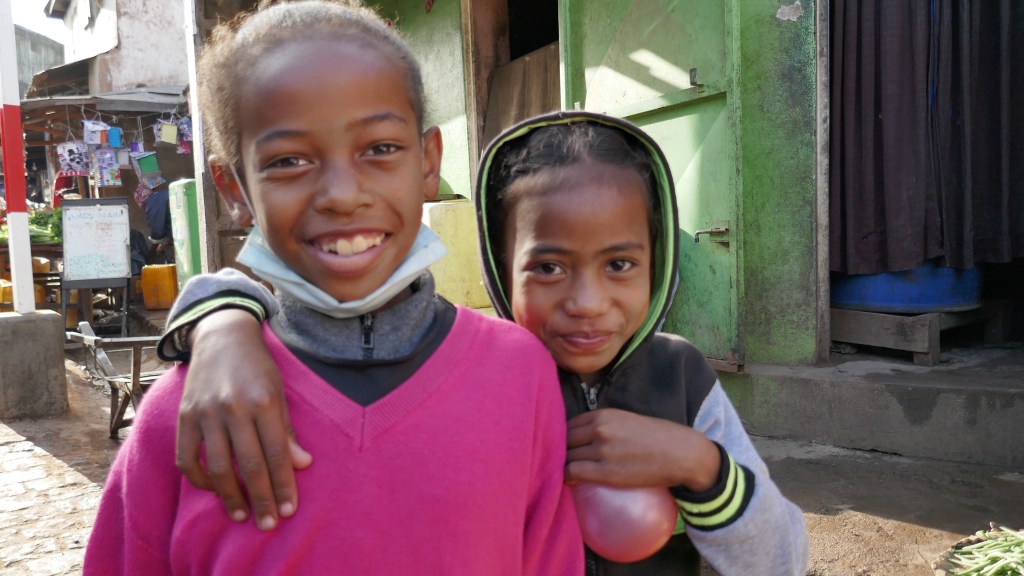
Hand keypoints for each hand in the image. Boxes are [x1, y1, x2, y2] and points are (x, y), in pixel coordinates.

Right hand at [175, 309, 311, 530]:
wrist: (222, 336)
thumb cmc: (258, 367)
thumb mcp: (280, 392)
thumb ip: (288, 431)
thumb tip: (302, 465)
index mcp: (264, 401)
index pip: (277, 453)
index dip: (283, 484)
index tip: (289, 509)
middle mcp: (234, 408)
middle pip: (249, 465)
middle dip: (261, 498)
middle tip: (269, 523)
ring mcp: (206, 412)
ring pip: (217, 467)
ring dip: (230, 496)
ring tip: (242, 514)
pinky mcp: (185, 416)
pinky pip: (188, 458)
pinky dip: (199, 478)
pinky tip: (214, 489)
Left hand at [565, 408, 719, 491]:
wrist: (681, 453)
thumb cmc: (658, 437)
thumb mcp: (627, 420)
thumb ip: (606, 425)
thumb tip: (585, 437)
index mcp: (603, 414)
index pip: (569, 424)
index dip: (563, 437)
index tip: (564, 447)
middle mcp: (599, 429)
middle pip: (564, 439)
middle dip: (559, 450)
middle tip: (560, 461)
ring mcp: (601, 450)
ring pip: (566, 456)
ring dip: (562, 464)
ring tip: (564, 472)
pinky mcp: (606, 471)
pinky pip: (573, 472)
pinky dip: (566, 476)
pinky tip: (569, 481)